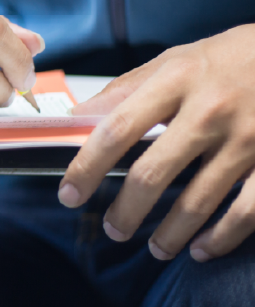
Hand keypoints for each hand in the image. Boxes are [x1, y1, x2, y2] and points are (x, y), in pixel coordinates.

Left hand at [60, 24, 254, 261]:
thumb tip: (78, 115)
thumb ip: (127, 89)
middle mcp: (209, 110)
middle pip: (152, 173)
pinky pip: (245, 212)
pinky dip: (221, 238)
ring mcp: (246, 138)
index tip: (69, 194)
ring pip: (197, 202)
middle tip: (112, 230)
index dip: (87, 166)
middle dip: (126, 211)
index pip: (117, 129)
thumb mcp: (176, 60)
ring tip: (155, 248)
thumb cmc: (230, 58)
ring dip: (170, 234)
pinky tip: (202, 248)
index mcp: (175, 80)